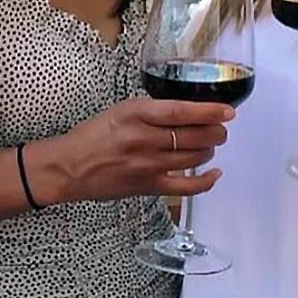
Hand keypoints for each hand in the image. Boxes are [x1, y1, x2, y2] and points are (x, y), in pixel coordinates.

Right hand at [50, 98, 233, 202]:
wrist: (69, 167)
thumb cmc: (93, 135)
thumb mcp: (121, 110)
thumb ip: (153, 110)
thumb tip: (188, 111)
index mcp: (136, 114)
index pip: (181, 111)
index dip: (209, 111)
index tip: (228, 110)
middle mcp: (144, 139)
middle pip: (194, 135)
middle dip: (215, 131)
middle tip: (221, 128)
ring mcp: (147, 165)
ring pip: (194, 157)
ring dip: (209, 150)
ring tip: (210, 144)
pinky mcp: (148, 186)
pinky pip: (186, 187)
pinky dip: (205, 181)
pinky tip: (214, 174)